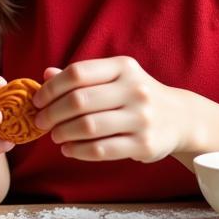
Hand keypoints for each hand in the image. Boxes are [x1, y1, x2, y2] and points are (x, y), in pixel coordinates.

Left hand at [33, 58, 185, 162]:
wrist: (181, 118)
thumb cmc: (134, 95)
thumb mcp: (113, 77)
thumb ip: (81, 76)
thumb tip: (46, 74)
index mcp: (123, 67)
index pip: (76, 73)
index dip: (51, 88)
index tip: (37, 100)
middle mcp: (135, 90)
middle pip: (79, 101)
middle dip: (52, 113)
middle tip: (40, 122)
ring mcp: (142, 118)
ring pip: (88, 126)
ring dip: (63, 133)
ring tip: (54, 136)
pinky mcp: (145, 144)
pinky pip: (102, 149)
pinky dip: (78, 151)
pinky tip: (68, 149)